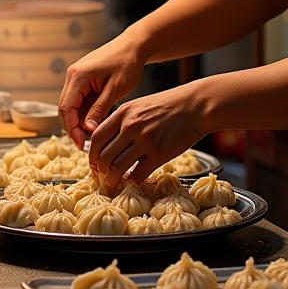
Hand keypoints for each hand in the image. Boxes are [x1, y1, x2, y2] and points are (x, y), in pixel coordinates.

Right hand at [58, 33, 145, 147]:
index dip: (72, 129)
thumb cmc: (127, 63)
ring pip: (72, 106)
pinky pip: (80, 101)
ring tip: (94, 137)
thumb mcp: (115, 89)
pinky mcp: (84, 80)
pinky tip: (96, 124)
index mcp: (78, 76)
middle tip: (87, 145)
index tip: (81, 144)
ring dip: (80, 122)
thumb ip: (100, 109)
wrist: (134, 45)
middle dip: (74, 128)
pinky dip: (86, 113)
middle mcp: (73, 76)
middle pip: (66, 108)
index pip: (67, 108)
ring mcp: (77, 78)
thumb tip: (89, 130)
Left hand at [88, 81, 208, 188]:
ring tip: (114, 183)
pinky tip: (134, 179)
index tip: (94, 163)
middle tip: (102, 177)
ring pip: (118, 168)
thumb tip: (108, 141)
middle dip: (100, 171)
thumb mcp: (139, 106)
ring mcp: (145, 141)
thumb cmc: (168, 105)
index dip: (92, 155)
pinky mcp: (159, 153)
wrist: (195, 105)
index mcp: (123, 113)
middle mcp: (131, 127)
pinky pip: (139, 174)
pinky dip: (134, 180)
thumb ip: (122, 121)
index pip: (97, 138)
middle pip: (104, 156)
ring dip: (113, 179)